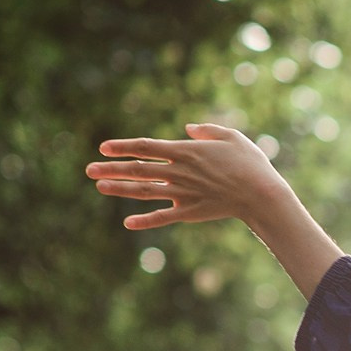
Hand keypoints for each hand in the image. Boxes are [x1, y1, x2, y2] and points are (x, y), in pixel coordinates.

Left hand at [86, 123, 303, 230]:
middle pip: (138, 169)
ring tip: (99, 187)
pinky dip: (145, 220)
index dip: (123, 146)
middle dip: (111, 168)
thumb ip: (208, 129)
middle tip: (88, 169)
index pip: (146, 147)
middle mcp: (179, 172)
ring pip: (144, 191)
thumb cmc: (251, 163)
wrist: (261, 195)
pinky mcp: (190, 212)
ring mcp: (183, 193)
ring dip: (119, 189)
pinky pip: (162, 217)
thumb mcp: (232, 137)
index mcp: (186, 152)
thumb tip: (188, 127)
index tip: (103, 147)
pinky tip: (127, 223)